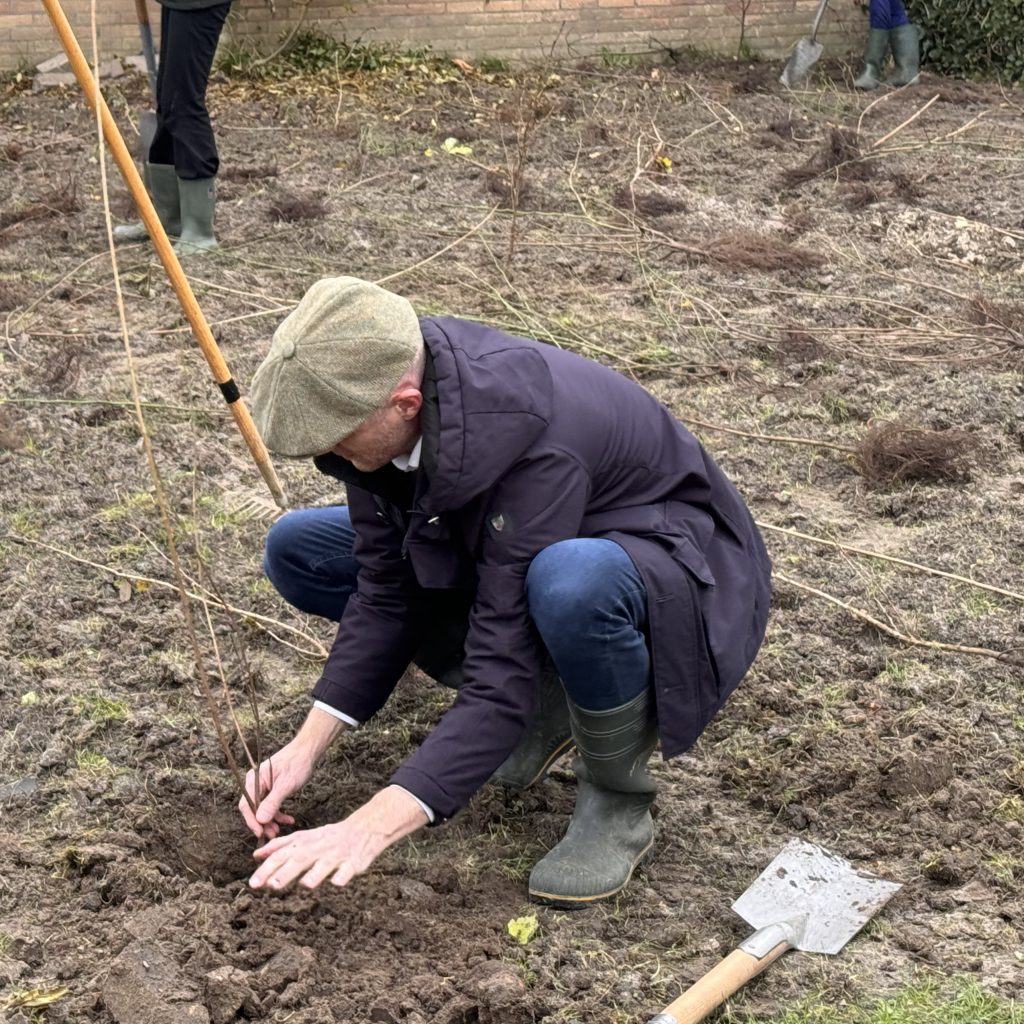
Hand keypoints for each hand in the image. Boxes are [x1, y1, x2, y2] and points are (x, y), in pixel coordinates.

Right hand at [238, 706, 348, 839]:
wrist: (307, 752)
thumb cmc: (297, 763)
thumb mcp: (286, 785)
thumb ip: (273, 802)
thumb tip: (260, 820)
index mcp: (254, 779)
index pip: (246, 804)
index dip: (252, 821)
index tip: (260, 833)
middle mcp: (255, 783)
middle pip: (253, 808)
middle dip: (262, 823)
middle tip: (272, 834)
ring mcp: (263, 786)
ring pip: (262, 808)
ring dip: (271, 820)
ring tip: (279, 830)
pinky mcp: (271, 788)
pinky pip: (271, 804)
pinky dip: (278, 813)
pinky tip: (288, 819)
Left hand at [248, 786, 427, 890]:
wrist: (365, 827)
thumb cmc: (330, 837)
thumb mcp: (304, 837)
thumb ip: (281, 846)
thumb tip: (256, 855)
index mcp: (306, 842)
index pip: (283, 853)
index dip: (268, 867)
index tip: (253, 882)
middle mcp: (319, 848)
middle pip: (301, 858)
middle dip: (286, 872)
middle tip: (271, 885)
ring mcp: (337, 855)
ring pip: (325, 864)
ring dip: (315, 873)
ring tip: (305, 884)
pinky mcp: (354, 862)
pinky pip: (348, 870)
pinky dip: (343, 876)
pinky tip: (337, 882)